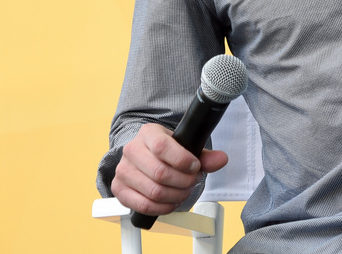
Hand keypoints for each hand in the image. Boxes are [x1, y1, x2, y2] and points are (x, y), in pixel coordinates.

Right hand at [111, 123, 228, 215]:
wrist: (144, 156)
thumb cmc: (166, 151)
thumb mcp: (185, 147)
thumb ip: (204, 155)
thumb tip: (221, 159)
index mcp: (148, 133)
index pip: (162, 147)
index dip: (183, 160)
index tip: (195, 166)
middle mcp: (131, 150)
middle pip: (160, 173)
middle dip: (184, 182)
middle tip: (193, 181)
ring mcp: (123, 170)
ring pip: (154, 191)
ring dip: (176, 196)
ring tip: (184, 192)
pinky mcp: (119, 189)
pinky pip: (142, 205)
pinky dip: (162, 207)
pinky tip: (171, 202)